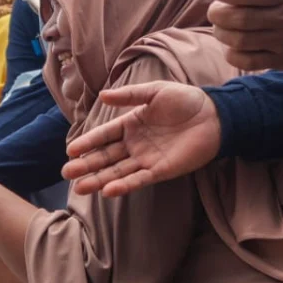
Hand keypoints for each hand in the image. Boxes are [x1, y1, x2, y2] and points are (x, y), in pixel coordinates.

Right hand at [61, 81, 219, 197]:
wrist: (215, 115)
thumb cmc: (185, 100)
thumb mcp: (155, 91)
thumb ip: (130, 95)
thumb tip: (103, 94)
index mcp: (129, 125)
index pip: (103, 136)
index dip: (88, 143)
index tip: (70, 150)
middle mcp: (133, 144)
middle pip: (105, 157)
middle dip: (86, 166)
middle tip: (67, 173)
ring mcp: (145, 159)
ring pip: (117, 172)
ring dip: (98, 180)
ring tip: (79, 188)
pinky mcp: (160, 171)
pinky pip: (139, 180)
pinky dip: (124, 186)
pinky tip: (108, 191)